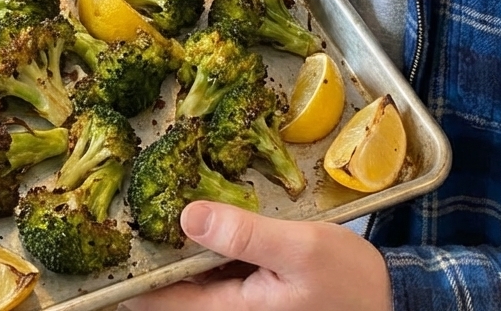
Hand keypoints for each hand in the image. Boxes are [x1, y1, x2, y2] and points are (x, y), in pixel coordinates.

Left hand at [119, 201, 391, 310]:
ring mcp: (240, 306)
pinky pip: (216, 271)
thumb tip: (188, 215)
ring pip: (193, 277)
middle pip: (172, 287)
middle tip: (132, 201)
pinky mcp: (252, 295)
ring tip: (158, 199)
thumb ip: (244, 233)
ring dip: (179, 245)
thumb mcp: (301, 247)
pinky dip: (206, 245)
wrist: (388, 301)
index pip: (160, 298)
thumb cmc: (349, 281)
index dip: (133, 268)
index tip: (111, 233)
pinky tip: (204, 213)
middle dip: (154, 248)